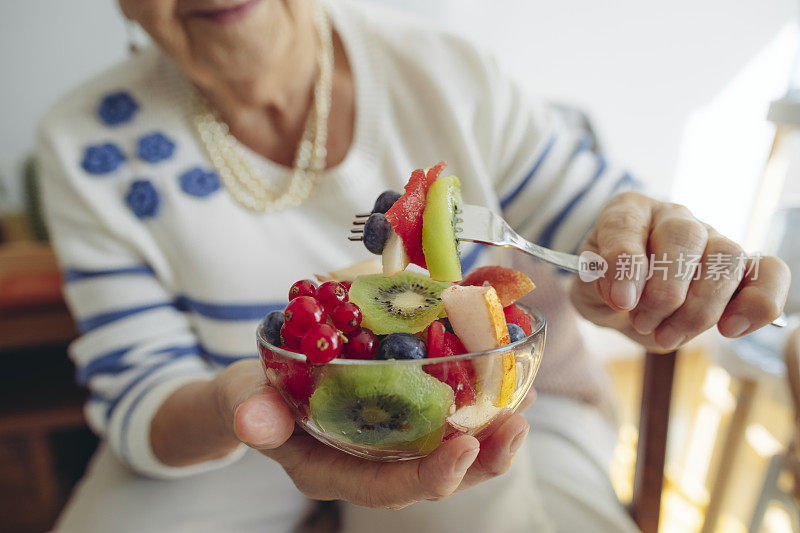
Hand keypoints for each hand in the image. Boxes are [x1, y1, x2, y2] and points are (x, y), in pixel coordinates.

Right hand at [216, 359, 531, 509]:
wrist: (260, 392)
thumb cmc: (254, 399)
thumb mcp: (245, 401)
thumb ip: (251, 411)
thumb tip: (251, 416)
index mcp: (336, 472)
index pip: (389, 488)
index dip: (431, 476)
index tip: (465, 449)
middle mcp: (372, 464)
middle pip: (437, 476)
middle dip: (482, 459)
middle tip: (517, 426)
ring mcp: (391, 442)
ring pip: (450, 450)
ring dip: (492, 431)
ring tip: (526, 404)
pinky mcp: (402, 417)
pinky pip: (447, 419)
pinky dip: (480, 403)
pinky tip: (508, 380)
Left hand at [570, 192, 790, 351]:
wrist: (626, 304)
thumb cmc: (606, 289)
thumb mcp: (587, 290)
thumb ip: (598, 286)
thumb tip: (623, 294)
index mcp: (627, 213)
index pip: (627, 224)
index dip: (625, 262)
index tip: (620, 300)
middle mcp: (672, 217)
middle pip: (684, 237)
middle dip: (665, 292)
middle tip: (643, 322)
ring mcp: (711, 237)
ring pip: (728, 255)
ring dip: (700, 307)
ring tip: (667, 336)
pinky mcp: (741, 267)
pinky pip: (770, 273)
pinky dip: (758, 304)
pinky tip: (728, 329)